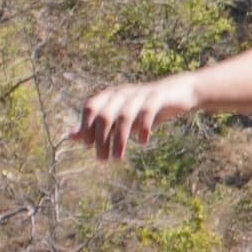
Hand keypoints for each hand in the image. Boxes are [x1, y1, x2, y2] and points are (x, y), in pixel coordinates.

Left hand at [73, 74, 200, 159]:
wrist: (179, 92)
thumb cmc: (145, 109)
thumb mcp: (120, 118)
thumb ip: (97, 126)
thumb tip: (72, 135)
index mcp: (111, 95)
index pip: (90, 108)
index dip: (86, 127)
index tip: (89, 146)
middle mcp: (123, 92)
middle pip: (105, 115)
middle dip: (101, 139)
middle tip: (102, 159)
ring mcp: (141, 94)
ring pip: (124, 116)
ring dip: (119, 140)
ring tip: (118, 158)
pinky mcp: (158, 97)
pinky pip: (147, 113)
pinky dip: (143, 129)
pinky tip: (142, 142)